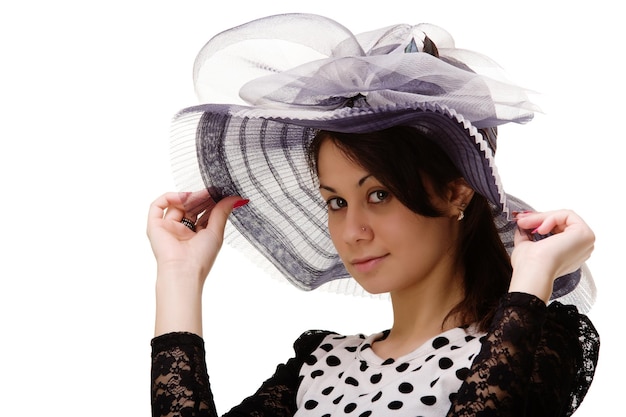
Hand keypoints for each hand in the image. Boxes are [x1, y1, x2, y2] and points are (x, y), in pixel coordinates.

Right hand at [147, 190, 247, 335]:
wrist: (183, 271)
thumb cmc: (200, 258)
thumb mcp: (216, 232)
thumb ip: (222, 212)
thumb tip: (236, 198)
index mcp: (196, 235)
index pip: (202, 213)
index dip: (210, 202)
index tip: (220, 193)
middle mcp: (182, 231)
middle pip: (189, 207)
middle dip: (200, 198)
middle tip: (210, 191)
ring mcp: (168, 228)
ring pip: (175, 205)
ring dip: (187, 198)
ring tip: (198, 196)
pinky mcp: (155, 227)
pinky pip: (157, 207)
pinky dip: (168, 198)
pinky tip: (182, 197)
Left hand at [509, 210, 594, 302]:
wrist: (533, 272)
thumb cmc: (529, 266)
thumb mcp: (526, 245)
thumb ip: (528, 234)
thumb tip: (524, 223)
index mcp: (570, 253)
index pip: (559, 228)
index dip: (540, 222)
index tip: (523, 221)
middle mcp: (582, 248)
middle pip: (562, 221)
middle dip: (539, 218)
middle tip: (522, 220)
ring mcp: (586, 241)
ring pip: (564, 217)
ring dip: (542, 218)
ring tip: (527, 224)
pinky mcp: (585, 234)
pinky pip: (567, 215)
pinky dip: (550, 218)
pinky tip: (541, 230)